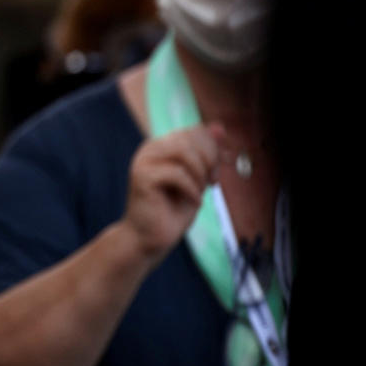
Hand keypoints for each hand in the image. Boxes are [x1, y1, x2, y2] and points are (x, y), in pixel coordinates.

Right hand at [121, 124, 218, 261]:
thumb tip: (219, 126)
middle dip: (209, 160)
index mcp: (161, 146)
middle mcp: (149, 149)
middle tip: (214, 182)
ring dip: (200, 173)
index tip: (223, 166)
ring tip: (202, 191)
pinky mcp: (142, 177)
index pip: (193, 131)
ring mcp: (143, 162)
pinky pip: (177, 174)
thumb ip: (206, 154)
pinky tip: (194, 202)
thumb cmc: (172, 211)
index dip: (214, 147)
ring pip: (183, 152)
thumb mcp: (197, 179)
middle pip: (189, 139)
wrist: (149, 239)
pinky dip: (192, 189)